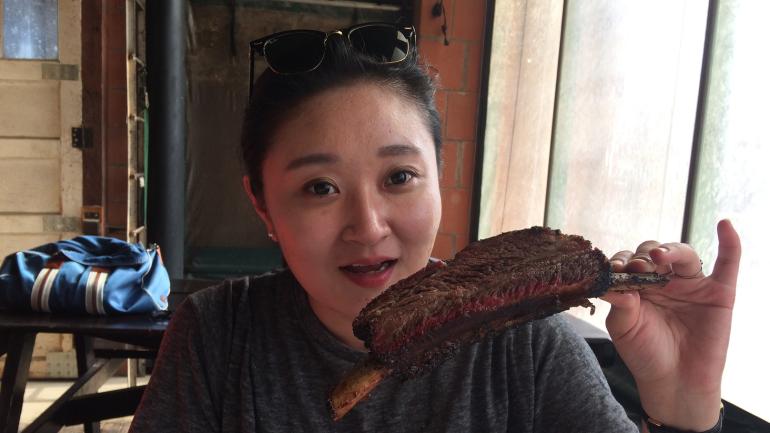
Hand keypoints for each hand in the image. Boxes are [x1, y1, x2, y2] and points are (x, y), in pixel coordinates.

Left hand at [601, 219, 740, 430]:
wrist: (675, 382)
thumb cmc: (645, 353)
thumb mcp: (624, 327)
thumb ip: (619, 303)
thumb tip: (612, 281)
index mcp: (639, 285)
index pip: (629, 260)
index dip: (622, 260)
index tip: (616, 268)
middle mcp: (665, 280)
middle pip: (654, 252)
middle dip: (644, 255)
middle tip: (637, 267)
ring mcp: (692, 285)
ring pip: (683, 254)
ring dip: (671, 250)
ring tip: (660, 256)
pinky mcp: (719, 293)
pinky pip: (728, 263)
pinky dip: (730, 243)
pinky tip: (725, 225)